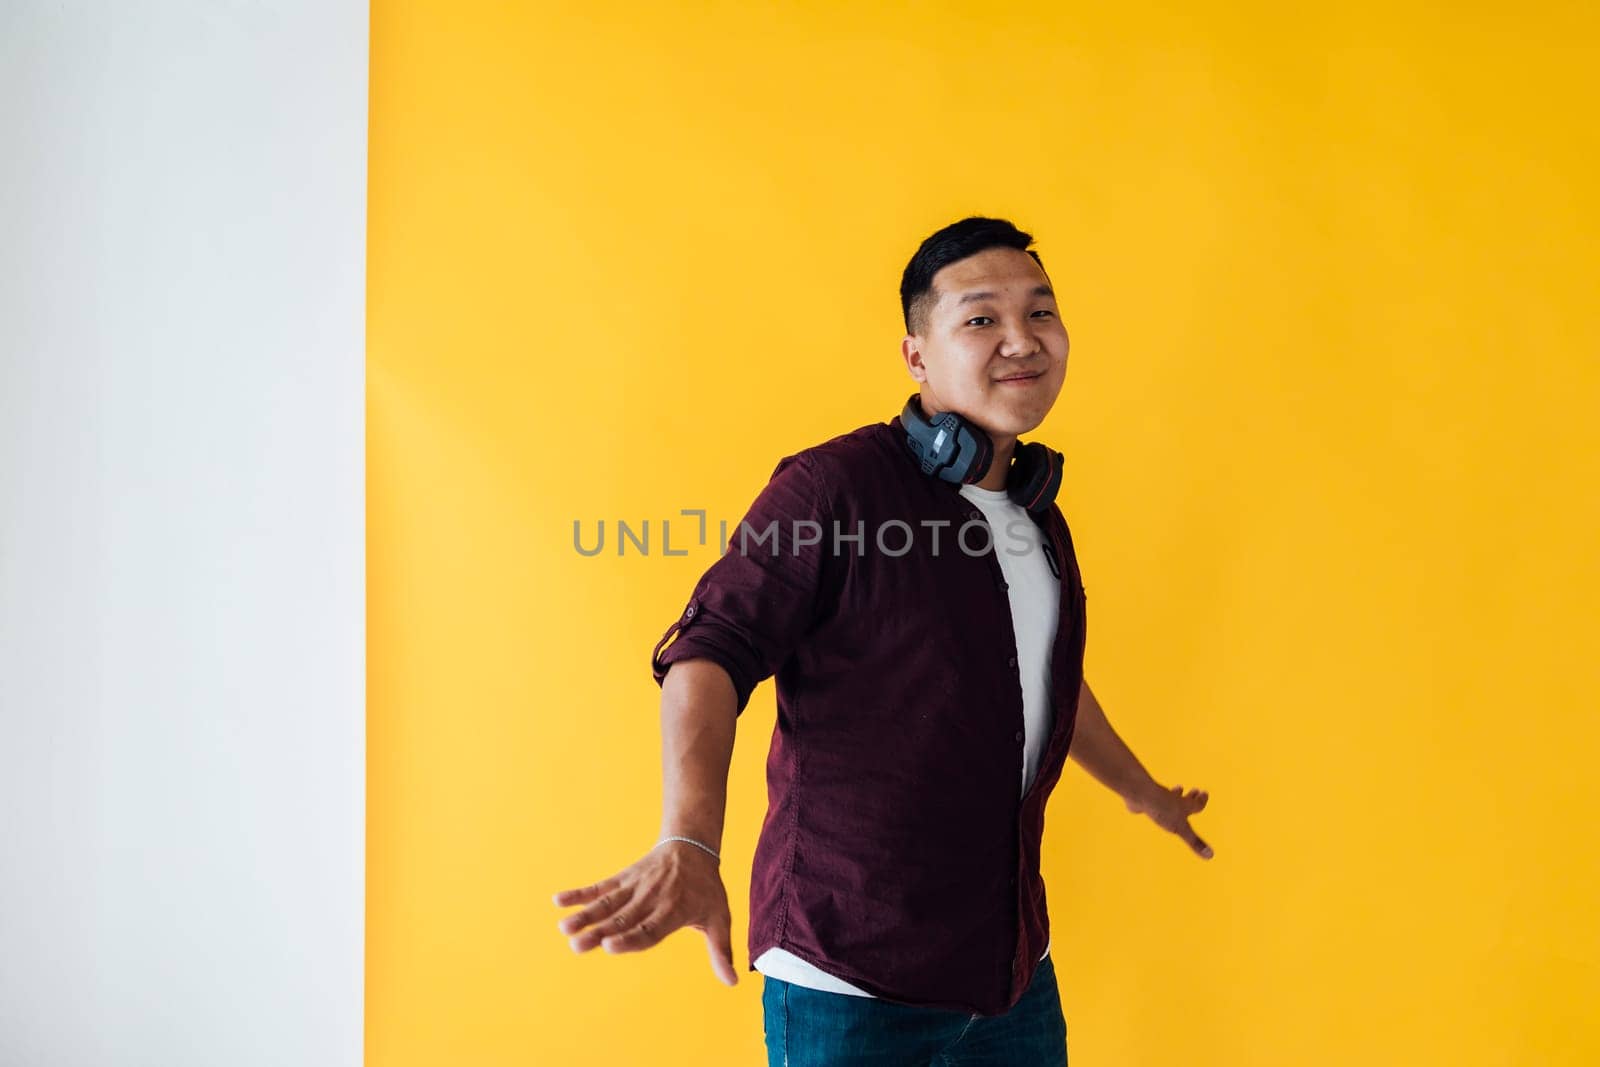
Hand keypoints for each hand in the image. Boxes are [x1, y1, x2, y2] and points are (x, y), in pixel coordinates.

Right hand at [553, 841, 737, 985]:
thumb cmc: (706, 889)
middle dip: (599, 932)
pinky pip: (601, 886)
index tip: (609, 947)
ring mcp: (635, 887)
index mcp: (673, 912)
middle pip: (622, 919)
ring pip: (608, 903)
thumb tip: (733, 982)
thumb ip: (721, 951)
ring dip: (585, 915)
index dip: (629, 939)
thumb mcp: (719, 918)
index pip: (649, 929)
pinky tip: (559, 900)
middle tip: (576, 944)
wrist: (693, 847)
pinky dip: (580, 893)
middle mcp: (651, 899)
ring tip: (564, 927)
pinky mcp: (624, 878)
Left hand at [1126, 782, 1213, 859]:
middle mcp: (1173, 800)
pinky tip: (1151, 801)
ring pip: (1170, 795)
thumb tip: (1211, 856)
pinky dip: (1155, 799)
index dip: (1201, 801)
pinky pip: (1152, 799)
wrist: (1141, 795)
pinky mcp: (1145, 799)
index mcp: (1184, 807)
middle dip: (1191, 797)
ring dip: (1175, 794)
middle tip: (1195, 790)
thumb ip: (1194, 842)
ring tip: (1178, 788)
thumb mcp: (1180, 828)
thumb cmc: (1162, 811)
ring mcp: (1159, 798)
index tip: (1205, 793)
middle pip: (1185, 799)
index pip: (1196, 805)